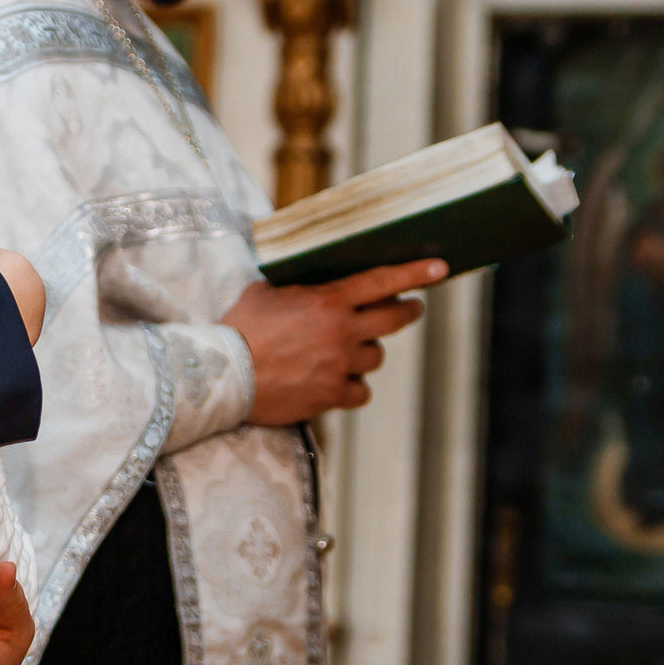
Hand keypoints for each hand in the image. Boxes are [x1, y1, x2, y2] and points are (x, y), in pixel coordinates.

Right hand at [222, 258, 449, 424]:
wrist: (223, 375)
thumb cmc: (239, 328)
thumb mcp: (267, 291)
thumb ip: (298, 286)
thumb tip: (309, 280)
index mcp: (328, 300)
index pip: (383, 282)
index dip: (416, 273)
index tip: (440, 268)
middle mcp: (341, 332)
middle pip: (393, 321)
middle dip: (408, 313)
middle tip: (411, 309)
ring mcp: (338, 366)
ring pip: (376, 358)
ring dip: (367, 353)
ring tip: (348, 352)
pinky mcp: (330, 396)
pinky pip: (360, 392)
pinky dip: (353, 387)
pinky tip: (338, 382)